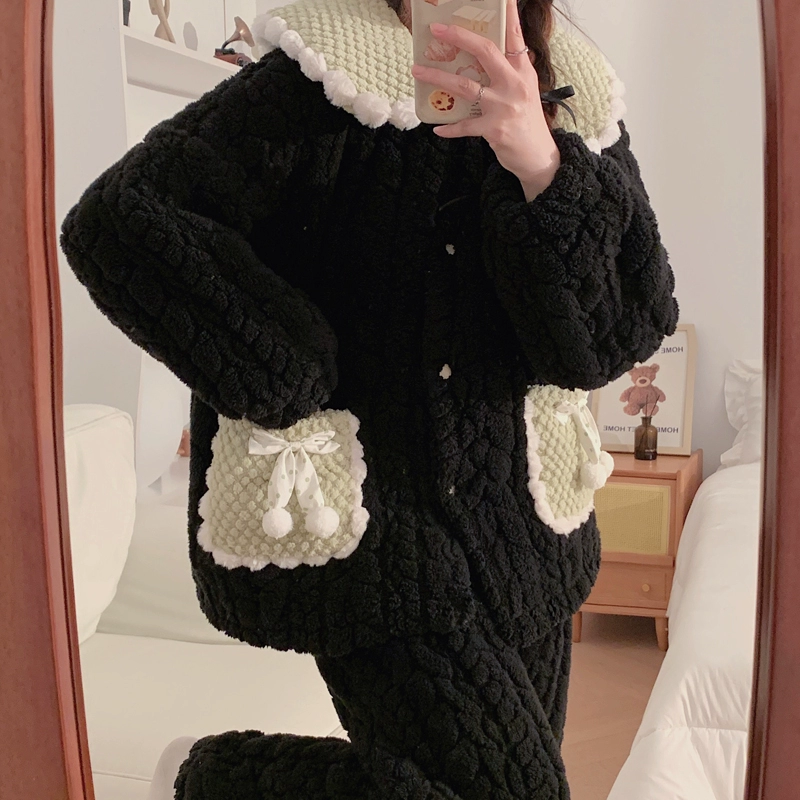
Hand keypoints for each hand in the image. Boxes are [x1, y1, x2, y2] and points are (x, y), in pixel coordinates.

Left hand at [410, 0, 559, 199]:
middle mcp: (514, 84)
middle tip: (436, 29)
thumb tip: (480, 57)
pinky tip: (436, 127)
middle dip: (459, 37)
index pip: (513, 36)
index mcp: (523, 71)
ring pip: (464, 86)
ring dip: (437, 77)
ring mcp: (503, 107)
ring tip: (417, 70)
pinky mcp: (494, 129)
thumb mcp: (524, 91)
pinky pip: (464, 126)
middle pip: (485, 51)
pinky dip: (449, 128)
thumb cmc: (527, 122)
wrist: (538, 156)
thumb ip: (507, 73)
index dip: (506, 14)